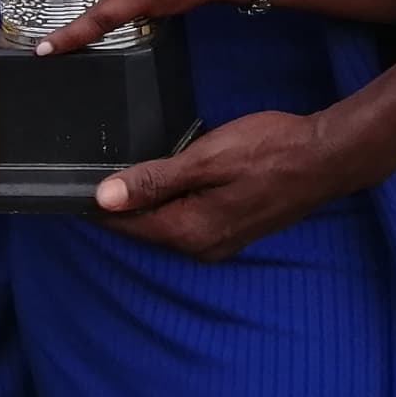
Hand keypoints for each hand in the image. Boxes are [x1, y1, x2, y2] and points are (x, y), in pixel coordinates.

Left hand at [90, 108, 353, 259]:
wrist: (326, 157)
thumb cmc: (268, 150)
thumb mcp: (206, 159)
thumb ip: (155, 179)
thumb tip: (104, 198)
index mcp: (189, 231)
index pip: (126, 225)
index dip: (96, 206)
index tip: (69, 184)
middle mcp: (201, 246)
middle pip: (144, 229)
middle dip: (117, 207)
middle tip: (87, 172)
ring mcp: (220, 241)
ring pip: (165, 225)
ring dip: (143, 205)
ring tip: (118, 175)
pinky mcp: (233, 229)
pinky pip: (187, 221)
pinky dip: (168, 205)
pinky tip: (162, 183)